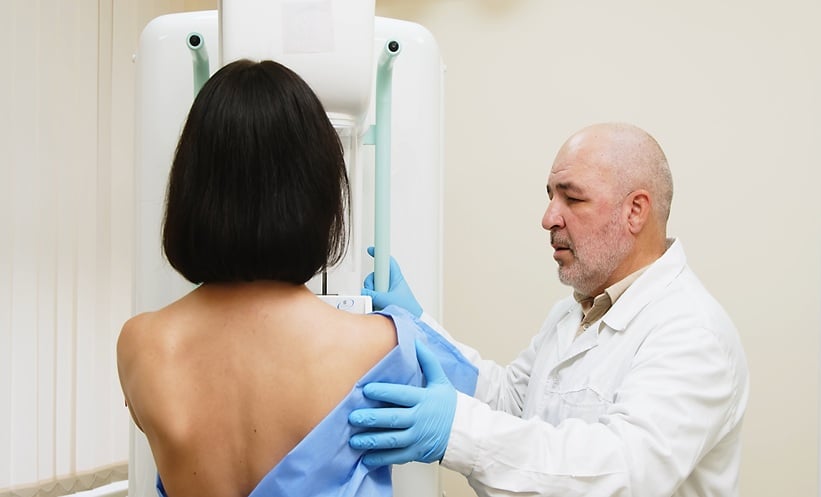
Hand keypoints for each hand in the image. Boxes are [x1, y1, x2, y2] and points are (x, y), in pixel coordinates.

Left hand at [348, 340, 456, 465]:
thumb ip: (427, 361)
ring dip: (371, 440)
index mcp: (424, 399)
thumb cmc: (449, 405)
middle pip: (392, 418)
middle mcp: (419, 418)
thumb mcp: (441, 381)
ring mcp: (417, 438)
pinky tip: (365, 458)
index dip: (383, 392)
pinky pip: (395, 457)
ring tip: (353, 440)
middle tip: (352, 417)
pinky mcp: (416, 453)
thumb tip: (414, 341)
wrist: (465, 433)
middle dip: (371, 418)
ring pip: (391, 440)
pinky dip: (380, 459)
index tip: (365, 389)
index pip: (401, 394)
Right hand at [361, 246, 422, 316]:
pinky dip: (373, 300)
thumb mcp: (387, 300)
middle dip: (371, 283)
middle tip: (374, 291)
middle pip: (376, 275)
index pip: (387, 261)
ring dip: (372, 294)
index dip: (379, 254)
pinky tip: (377, 305)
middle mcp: (392, 283)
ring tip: (379, 302)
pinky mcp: (385, 299)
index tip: (370, 250)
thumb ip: (373, 295)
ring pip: (373, 287)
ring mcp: (388, 291)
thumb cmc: (407, 309)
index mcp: (396, 278)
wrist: (412, 321)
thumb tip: (363, 293)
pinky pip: (374, 296)